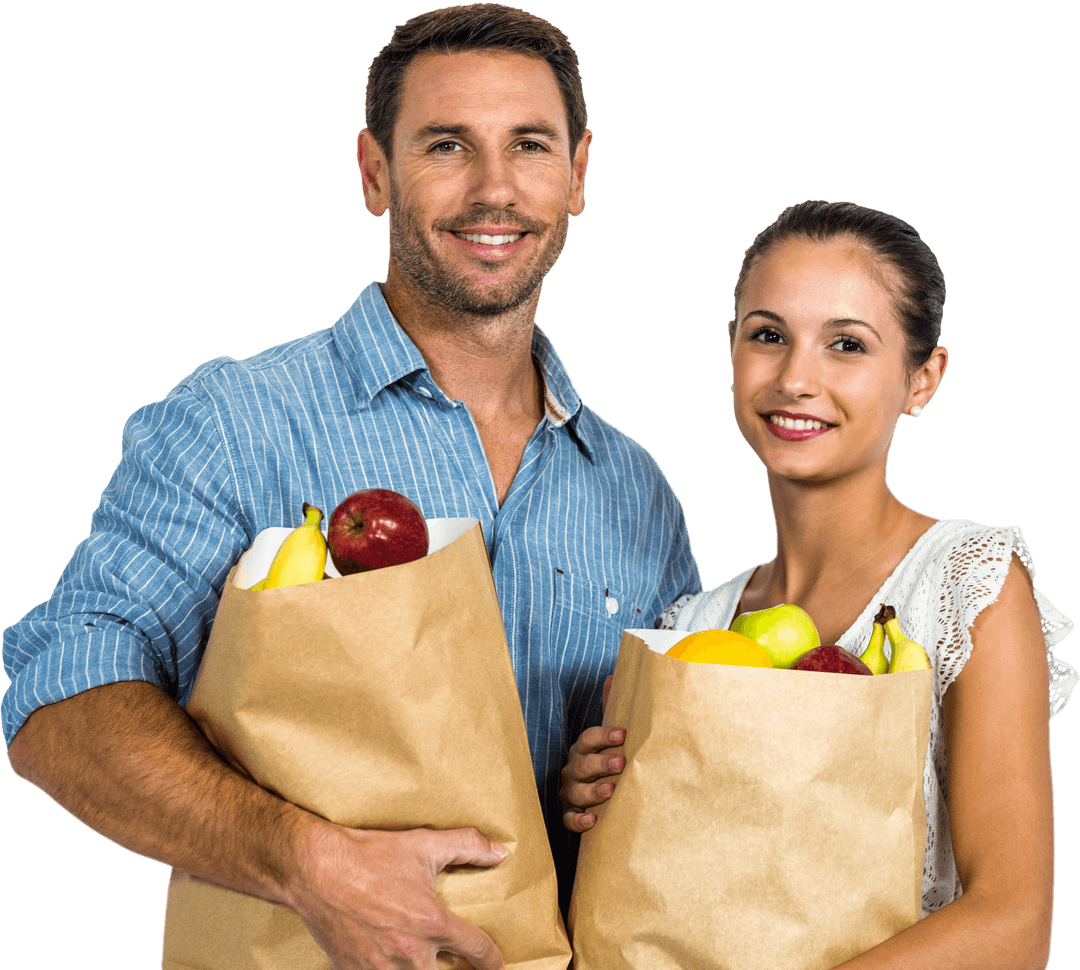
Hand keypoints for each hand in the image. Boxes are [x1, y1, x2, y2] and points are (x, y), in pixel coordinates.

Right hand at [288, 823, 507, 968]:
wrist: (316, 870)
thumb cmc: (370, 856)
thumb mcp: (423, 844)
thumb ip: (467, 845)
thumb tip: (499, 852)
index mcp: (432, 923)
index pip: (477, 951)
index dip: (493, 961)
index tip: (496, 964)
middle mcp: (410, 953)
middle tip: (457, 963)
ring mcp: (382, 969)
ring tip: (423, 961)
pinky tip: (391, 963)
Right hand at [560, 677, 625, 832]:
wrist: (594, 796)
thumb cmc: (603, 763)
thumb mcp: (608, 738)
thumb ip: (610, 711)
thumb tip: (613, 677)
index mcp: (582, 749)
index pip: (588, 739)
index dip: (604, 736)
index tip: (623, 734)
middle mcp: (573, 769)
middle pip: (582, 765)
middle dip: (601, 763)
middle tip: (621, 762)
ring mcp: (569, 792)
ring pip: (575, 792)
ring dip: (592, 792)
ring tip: (610, 790)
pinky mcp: (569, 814)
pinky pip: (569, 819)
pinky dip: (579, 820)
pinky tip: (592, 820)